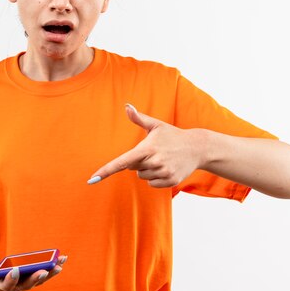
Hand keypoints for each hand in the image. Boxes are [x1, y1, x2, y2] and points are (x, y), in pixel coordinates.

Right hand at [0, 255, 66, 290]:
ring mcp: (25, 283)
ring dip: (50, 272)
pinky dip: (51, 267)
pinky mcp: (31, 277)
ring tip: (59, 263)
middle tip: (44, 270)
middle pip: (27, 284)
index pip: (7, 284)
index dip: (11, 279)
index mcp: (2, 285)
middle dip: (36, 277)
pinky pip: (43, 273)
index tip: (15, 270)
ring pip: (38, 279)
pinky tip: (60, 260)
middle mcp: (16, 287)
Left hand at [88, 104, 203, 187]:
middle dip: (139, 161)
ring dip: (148, 170)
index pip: (122, 162)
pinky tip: (167, 168)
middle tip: (155, 152)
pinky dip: (156, 178)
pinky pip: (152, 184)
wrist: (197, 147)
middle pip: (132, 169)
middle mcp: (154, 162)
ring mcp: (163, 172)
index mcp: (147, 148)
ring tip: (162, 159)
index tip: (92, 179)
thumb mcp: (156, 125)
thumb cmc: (172, 135)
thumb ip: (139, 118)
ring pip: (142, 176)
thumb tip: (127, 106)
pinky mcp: (170, 181)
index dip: (106, 170)